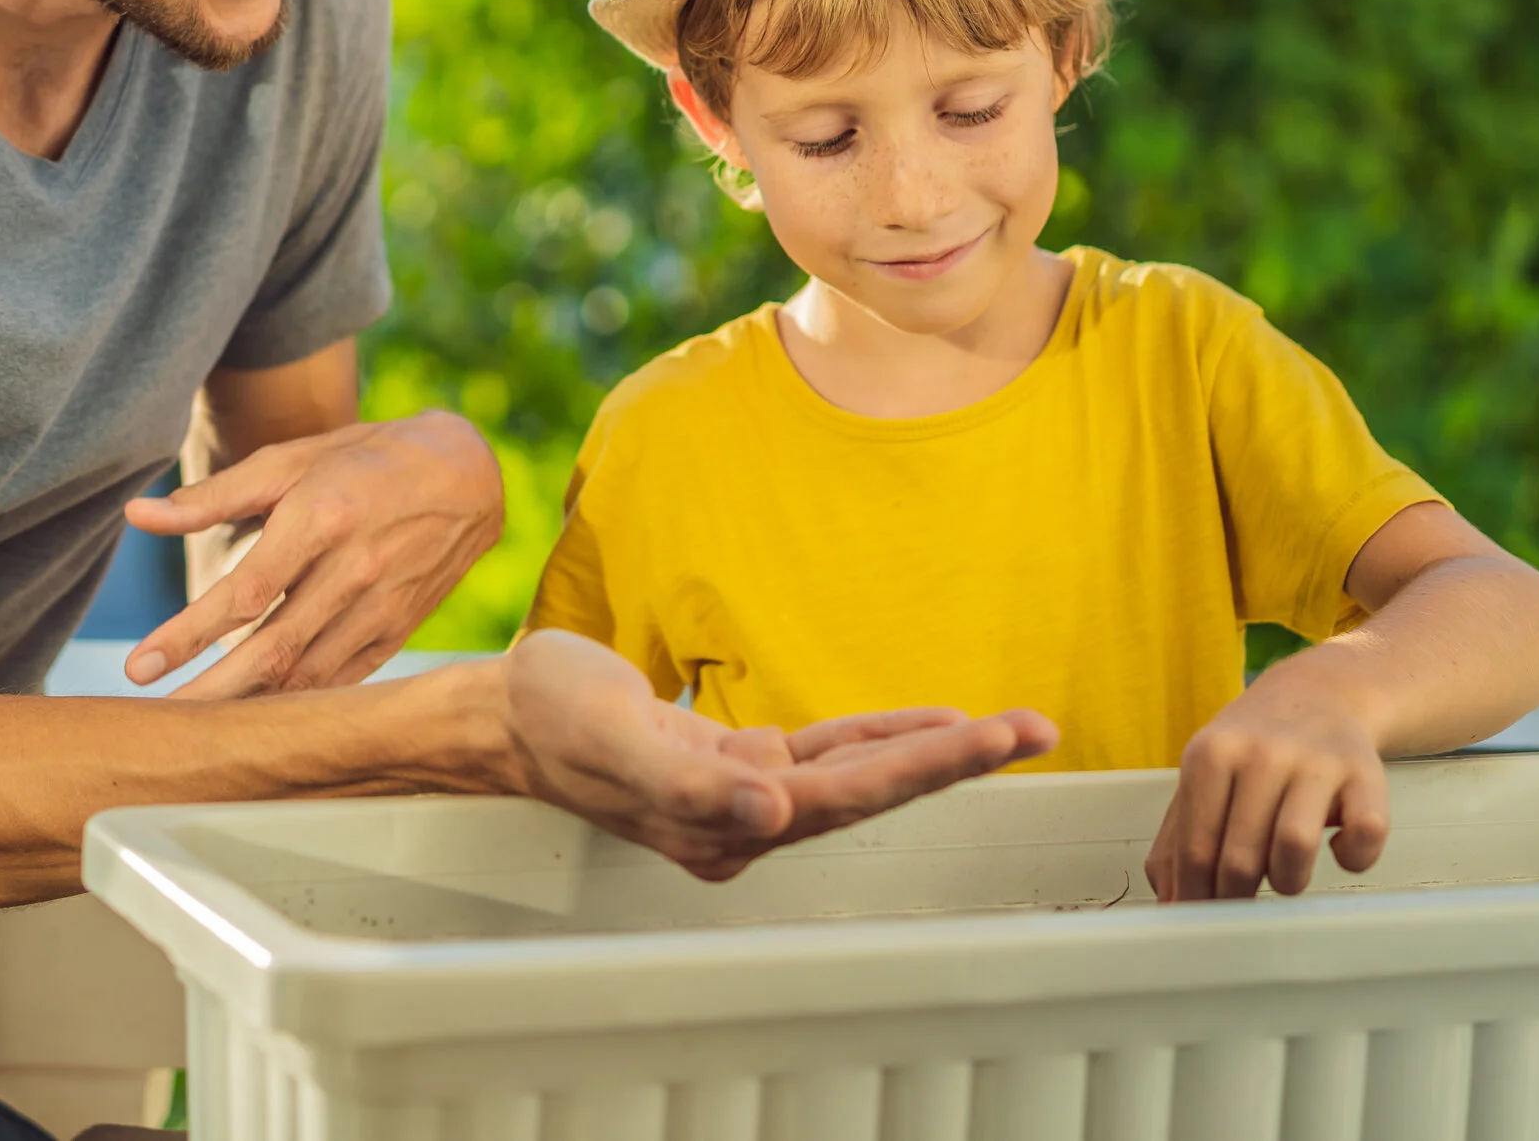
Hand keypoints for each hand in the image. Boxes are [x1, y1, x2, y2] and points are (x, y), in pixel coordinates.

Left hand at [123, 410, 501, 697]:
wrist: (467, 474)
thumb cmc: (363, 459)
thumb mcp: (290, 460)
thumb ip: (213, 496)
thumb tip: (136, 515)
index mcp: (321, 518)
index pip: (243, 593)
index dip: (187, 635)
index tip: (139, 667)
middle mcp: (354, 569)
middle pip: (273, 649)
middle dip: (211, 691)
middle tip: (159, 721)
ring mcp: (382, 606)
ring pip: (308, 675)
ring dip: (251, 707)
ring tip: (198, 729)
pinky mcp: (398, 630)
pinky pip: (343, 680)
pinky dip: (301, 705)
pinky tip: (259, 720)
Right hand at [502, 630, 1056, 881]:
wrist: (502, 713)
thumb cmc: (547, 718)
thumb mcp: (610, 738)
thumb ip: (689, 783)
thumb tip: (772, 811)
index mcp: (720, 824)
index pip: (844, 796)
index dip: (924, 765)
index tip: (993, 736)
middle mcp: (743, 819)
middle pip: (870, 789)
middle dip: (956, 759)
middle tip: (1036, 726)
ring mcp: (743, 793)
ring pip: (858, 771)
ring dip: (931, 748)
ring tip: (1007, 727)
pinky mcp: (736, 762)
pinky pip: (826, 749)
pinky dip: (878, 733)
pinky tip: (924, 721)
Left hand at [1145, 662, 1390, 901]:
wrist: (1319, 694)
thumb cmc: (1254, 747)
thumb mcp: (1204, 775)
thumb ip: (1178, 836)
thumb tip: (1168, 901)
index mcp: (1210, 755)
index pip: (1195, 848)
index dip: (1196, 896)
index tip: (1199, 918)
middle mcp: (1261, 754)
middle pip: (1240, 857)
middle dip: (1236, 896)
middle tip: (1240, 904)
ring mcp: (1315, 762)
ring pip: (1295, 847)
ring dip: (1288, 881)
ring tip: (1285, 875)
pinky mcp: (1366, 772)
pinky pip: (1365, 834)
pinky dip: (1353, 857)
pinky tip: (1336, 849)